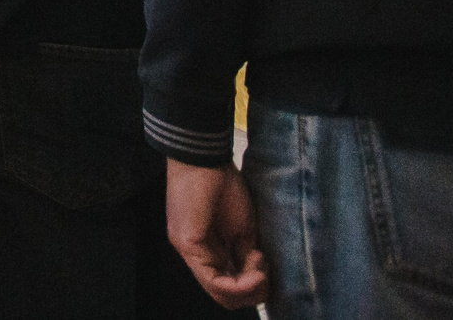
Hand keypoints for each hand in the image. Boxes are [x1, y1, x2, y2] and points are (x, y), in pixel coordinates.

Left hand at [166, 159, 268, 307]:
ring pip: (219, 293)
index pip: (228, 285)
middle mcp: (195, 255)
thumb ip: (245, 253)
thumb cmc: (223, 183)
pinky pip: (213, 281)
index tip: (265, 264)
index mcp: (207, 250)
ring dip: (248, 289)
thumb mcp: (242, 226)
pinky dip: (239, 284)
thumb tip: (255, 277)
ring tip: (261, 269)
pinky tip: (254, 270)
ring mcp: (189, 251)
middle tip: (265, 271)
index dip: (252, 285)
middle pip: (224, 295)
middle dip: (252, 292)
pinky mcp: (188, 244)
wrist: (205, 156)